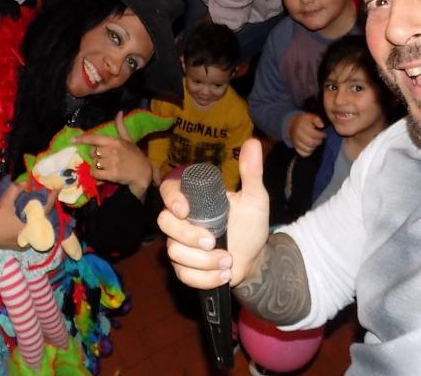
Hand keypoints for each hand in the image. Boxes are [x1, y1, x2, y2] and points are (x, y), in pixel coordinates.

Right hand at [0, 181, 56, 251]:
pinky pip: (33, 230)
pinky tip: (30, 213)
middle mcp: (33, 236)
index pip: (46, 209)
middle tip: (48, 192)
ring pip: (39, 224)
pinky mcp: (23, 244)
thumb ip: (14, 191)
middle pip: (44, 217)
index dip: (52, 197)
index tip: (57, 187)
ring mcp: (29, 242)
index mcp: (32, 227)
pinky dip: (34, 220)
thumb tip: (24, 182)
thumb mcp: (4, 205)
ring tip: (41, 200)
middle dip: (46, 204)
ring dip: (40, 212)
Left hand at [74, 111, 152, 198]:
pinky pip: (95, 173)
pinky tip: (101, 174)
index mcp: (115, 141)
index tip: (72, 140)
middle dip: (95, 155)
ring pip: (94, 163)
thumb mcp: (128, 139)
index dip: (82, 139)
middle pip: (93, 152)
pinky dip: (95, 174)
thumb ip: (121, 127)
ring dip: (97, 165)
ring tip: (106, 167)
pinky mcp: (111, 175)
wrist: (143, 173)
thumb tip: (119, 112)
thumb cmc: (135, 155)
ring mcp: (111, 163)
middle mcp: (112, 151)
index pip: (95, 139)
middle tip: (104, 158)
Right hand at [158, 139, 269, 289]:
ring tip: (228, 262)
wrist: (255, 259)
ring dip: (204, 262)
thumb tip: (253, 142)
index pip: (168, 190)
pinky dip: (205, 278)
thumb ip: (251, 173)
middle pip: (165, 224)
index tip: (186, 210)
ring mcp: (179, 245)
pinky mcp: (183, 268)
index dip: (171, 199)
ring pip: (175, 252)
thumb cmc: (251, 225)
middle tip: (214, 242)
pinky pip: (183, 274)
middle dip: (190, 236)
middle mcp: (181, 221)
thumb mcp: (255, 199)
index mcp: (195, 199)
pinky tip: (223, 275)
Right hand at [287, 112, 325, 157]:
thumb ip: (317, 119)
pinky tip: (311, 147)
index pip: (314, 134)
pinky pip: (304, 154)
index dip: (321, 135)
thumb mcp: (311, 116)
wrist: (293, 124)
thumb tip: (322, 125)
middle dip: (318, 142)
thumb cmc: (304, 121)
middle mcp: (297, 135)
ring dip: (314, 147)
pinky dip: (309, 152)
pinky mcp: (295, 148)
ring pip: (308, 149)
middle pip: (311, 143)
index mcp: (301, 126)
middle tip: (320, 139)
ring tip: (316, 142)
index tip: (324, 134)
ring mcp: (295, 142)